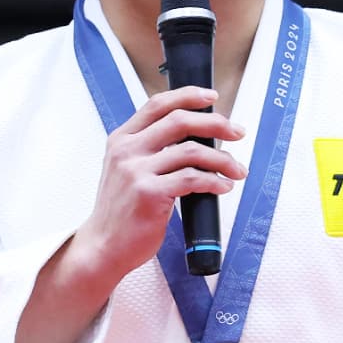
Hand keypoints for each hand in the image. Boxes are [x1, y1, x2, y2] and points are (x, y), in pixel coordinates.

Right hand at [69, 86, 246, 284]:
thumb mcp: (127, 170)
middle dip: (216, 123)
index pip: (158, 105)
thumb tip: (196, 136)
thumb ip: (150, 149)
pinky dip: (215, 181)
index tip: (213, 98)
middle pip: (180, 121)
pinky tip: (223, 186)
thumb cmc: (122, 211)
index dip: (188, 96)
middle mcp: (127, 151)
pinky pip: (193, 179)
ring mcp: (136, 172)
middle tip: (238, 133)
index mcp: (122, 139)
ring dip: (223, 159)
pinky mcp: (149, 194)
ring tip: (237, 170)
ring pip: (192, 151)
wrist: (104, 245)